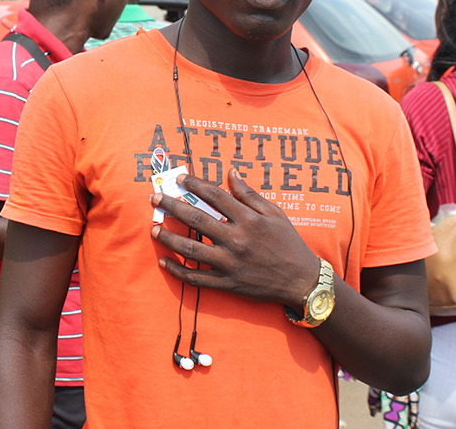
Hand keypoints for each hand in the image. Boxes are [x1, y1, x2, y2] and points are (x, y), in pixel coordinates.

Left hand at [149, 168, 319, 306]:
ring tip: (154, 229)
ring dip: (169, 238)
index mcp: (248, 220)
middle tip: (155, 198)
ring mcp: (230, 264)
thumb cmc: (289, 243)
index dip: (195, 185)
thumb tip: (231, 172)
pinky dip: (178, 271)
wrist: (301, 281)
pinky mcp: (227, 284)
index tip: (179, 179)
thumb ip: (249, 193)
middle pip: (196, 220)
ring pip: (191, 250)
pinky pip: (196, 278)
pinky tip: (164, 262)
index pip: (215, 196)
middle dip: (172, 206)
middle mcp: (236, 240)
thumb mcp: (274, 213)